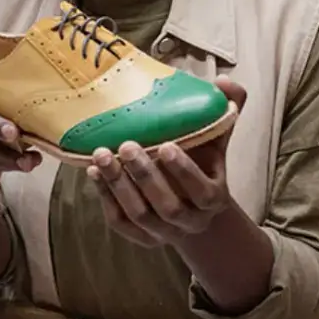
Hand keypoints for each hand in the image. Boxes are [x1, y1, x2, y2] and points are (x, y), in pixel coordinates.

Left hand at [88, 78, 245, 247]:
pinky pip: (120, 222)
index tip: (166, 146)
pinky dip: (105, 198)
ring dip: (119, 185)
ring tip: (101, 155)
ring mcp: (163, 232)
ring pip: (140, 215)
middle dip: (145, 176)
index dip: (184, 172)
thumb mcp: (218, 140)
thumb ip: (225, 110)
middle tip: (126, 145)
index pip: (202, 192)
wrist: (194, 208)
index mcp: (213, 198)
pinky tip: (94, 173)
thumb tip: (224, 82)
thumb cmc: (204, 165)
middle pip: (167, 207)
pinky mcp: (140, 236)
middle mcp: (190, 221)